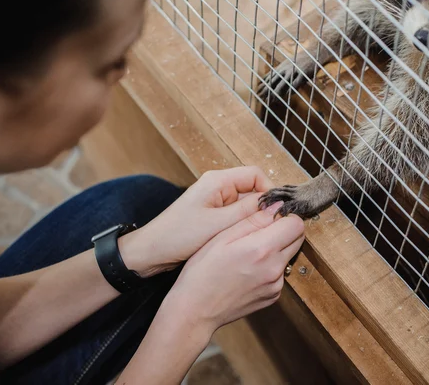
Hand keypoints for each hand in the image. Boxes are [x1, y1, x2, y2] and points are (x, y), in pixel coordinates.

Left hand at [119, 166, 274, 276]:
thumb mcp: (217, 225)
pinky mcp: (213, 215)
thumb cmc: (177, 236)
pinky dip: (243, 225)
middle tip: (270, 227)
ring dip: (253, 218)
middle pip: (253, 189)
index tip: (278, 212)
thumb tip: (276, 204)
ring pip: (247, 204)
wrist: (151, 252)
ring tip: (256, 235)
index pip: (256, 175)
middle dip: (263, 207)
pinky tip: (244, 240)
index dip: (270, 191)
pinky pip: (237, 215)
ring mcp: (216, 201)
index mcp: (217, 181)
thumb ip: (247, 212)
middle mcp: (218, 187)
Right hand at [163, 199, 304, 333]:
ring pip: (289, 255)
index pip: (296, 223)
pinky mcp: (273, 296)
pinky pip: (280, 273)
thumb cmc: (202, 271)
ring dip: (277, 249)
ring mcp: (276, 285)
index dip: (285, 216)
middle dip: (284, 230)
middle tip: (260, 232)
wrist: (195, 310)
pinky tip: (248, 270)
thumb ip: (253, 220)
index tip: (270, 216)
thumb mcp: (222, 237)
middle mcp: (275, 268)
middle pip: (298, 238)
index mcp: (262, 249)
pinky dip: (270, 267)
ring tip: (249, 253)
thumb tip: (276, 207)